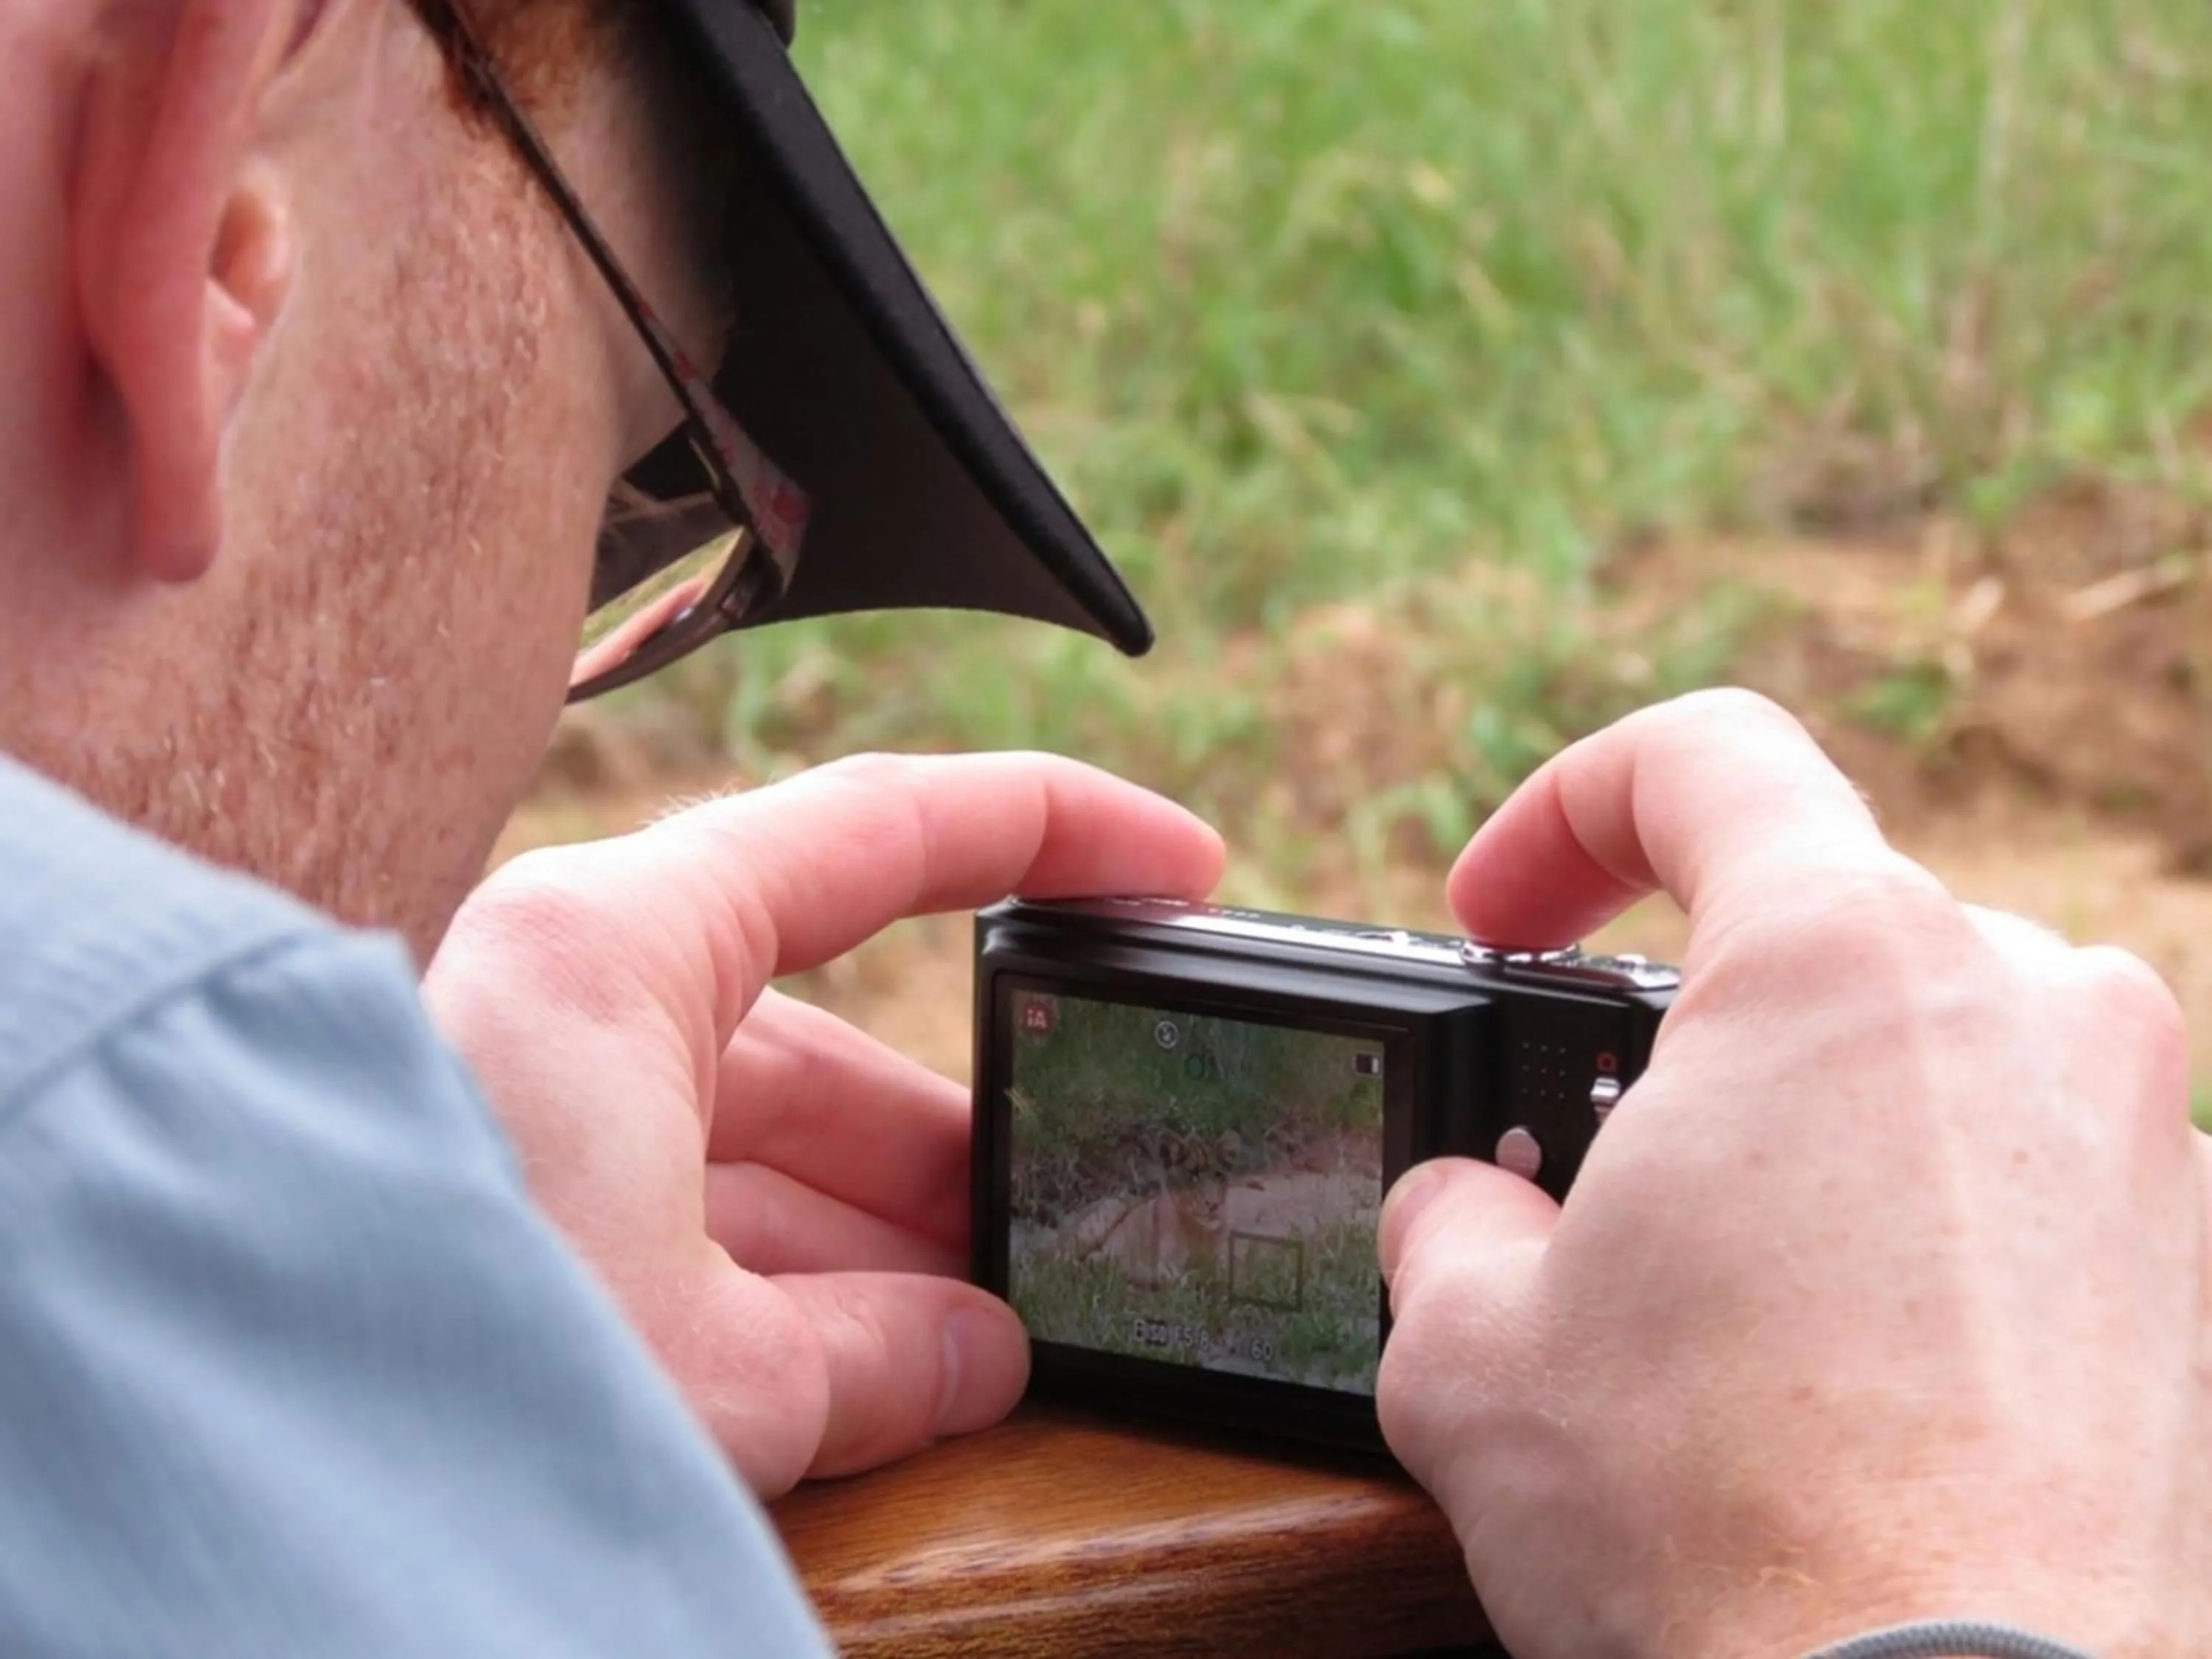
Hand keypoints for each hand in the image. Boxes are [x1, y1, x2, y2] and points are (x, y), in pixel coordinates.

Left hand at [426, 752, 1223, 1495]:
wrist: (222, 1433)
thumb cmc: (434, 1348)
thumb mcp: (709, 1362)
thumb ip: (874, 1357)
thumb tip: (980, 1358)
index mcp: (615, 951)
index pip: (881, 833)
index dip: (1053, 830)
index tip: (1179, 863)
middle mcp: (566, 1004)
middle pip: (828, 1039)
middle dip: (959, 1146)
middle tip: (1079, 1213)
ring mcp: (531, 1107)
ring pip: (759, 1147)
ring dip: (877, 1248)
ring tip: (996, 1332)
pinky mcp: (505, 1203)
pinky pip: (687, 1219)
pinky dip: (785, 1293)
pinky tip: (886, 1373)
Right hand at [1378, 691, 2211, 1657]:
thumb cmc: (1720, 1525)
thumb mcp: (1472, 1342)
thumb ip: (1451, 1211)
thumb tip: (1472, 1207)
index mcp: (1844, 961)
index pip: (1701, 756)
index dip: (1562, 814)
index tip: (1500, 921)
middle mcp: (2028, 1007)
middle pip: (1815, 922)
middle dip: (1678, 1027)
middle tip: (1591, 1169)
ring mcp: (2142, 1140)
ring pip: (1922, 1047)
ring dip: (1798, 1126)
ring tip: (1715, 1291)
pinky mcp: (2195, 1271)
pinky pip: (2020, 1170)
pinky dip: (1912, 1218)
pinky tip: (1837, 1364)